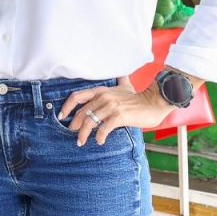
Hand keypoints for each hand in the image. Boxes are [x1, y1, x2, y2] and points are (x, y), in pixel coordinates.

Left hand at [58, 81, 174, 146]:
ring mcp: (110, 106)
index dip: (66, 107)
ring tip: (82, 142)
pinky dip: (99, 136)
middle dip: (74, 125)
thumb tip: (120, 74)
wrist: (154, 103)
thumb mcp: (124, 86)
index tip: (62, 116)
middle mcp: (103, 97)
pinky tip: (100, 141)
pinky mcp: (119, 116)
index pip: (76, 96)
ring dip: (83, 134)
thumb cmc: (138, 98)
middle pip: (81, 112)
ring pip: (89, 121)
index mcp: (100, 90)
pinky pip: (103, 128)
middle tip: (74, 135)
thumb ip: (118, 81)